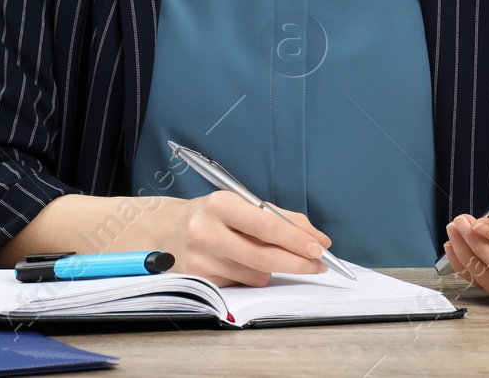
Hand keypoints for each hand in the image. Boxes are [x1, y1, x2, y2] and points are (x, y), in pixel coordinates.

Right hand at [154, 191, 332, 286]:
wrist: (167, 231)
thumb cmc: (212, 215)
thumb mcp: (240, 203)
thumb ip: (280, 218)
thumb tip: (317, 239)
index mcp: (219, 205)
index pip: (266, 225)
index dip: (297, 239)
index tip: (320, 247)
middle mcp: (206, 233)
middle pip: (264, 257)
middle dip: (298, 262)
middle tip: (319, 263)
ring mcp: (202, 262)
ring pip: (257, 275)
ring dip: (274, 269)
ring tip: (265, 254)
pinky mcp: (202, 283)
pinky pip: (244, 285)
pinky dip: (253, 276)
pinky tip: (242, 263)